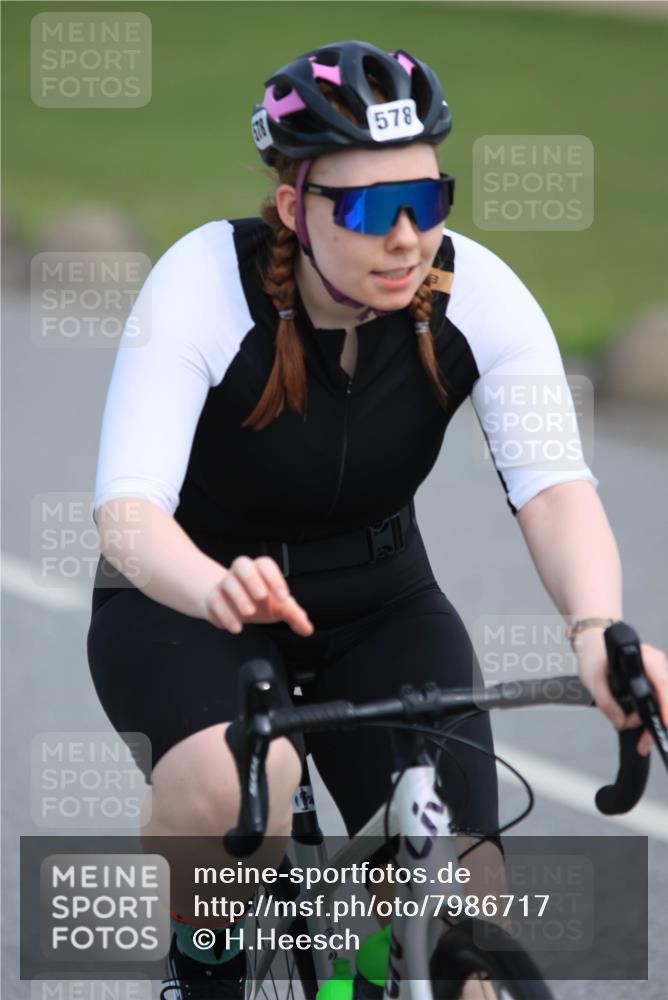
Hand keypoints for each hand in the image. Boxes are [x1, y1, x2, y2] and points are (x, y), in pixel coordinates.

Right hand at [202, 556, 313, 635]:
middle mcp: (240, 573)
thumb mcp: (278, 608)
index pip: (265, 565)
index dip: (275, 579)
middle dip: (252, 579)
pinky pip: (215, 601)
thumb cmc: (259, 603)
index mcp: (259, 570)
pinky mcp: (213, 598)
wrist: (232, 607)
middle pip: (242, 564)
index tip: (283, 597)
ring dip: (239, 598)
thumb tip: (307, 628)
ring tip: (249, 614)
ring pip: (227, 582)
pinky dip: (225, 615)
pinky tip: (237, 627)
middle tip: (262, 597)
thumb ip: (294, 615)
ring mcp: (224, 584)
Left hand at [575, 628, 667, 755]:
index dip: (666, 705)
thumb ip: (606, 701)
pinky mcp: (655, 685)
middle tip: (643, 744)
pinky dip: (649, 720)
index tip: (665, 724)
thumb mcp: (593, 678)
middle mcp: (657, 664)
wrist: (594, 645)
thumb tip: (622, 723)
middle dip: (656, 723)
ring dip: (651, 724)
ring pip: (662, 703)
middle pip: (665, 697)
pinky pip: (657, 704)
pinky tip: (643, 735)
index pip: (662, 683)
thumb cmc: (595, 656)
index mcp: (644, 657)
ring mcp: (658, 674)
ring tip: (641, 742)